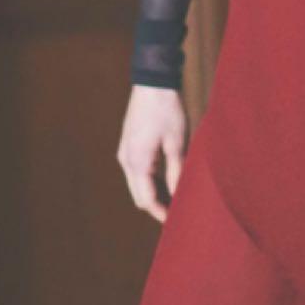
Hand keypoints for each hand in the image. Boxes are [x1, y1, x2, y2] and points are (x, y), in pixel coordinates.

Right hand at [117, 85, 188, 222]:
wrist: (153, 83)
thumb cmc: (167, 110)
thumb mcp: (177, 142)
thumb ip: (176, 171)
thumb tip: (178, 194)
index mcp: (137, 161)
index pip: (146, 199)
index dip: (161, 213)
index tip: (175, 222)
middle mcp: (126, 159)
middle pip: (139, 195)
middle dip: (156, 206)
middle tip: (177, 213)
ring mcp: (125, 152)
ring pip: (137, 184)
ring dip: (153, 193)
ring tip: (175, 198)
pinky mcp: (129, 145)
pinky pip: (137, 171)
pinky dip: (150, 180)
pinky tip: (167, 180)